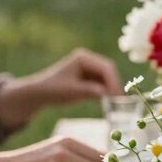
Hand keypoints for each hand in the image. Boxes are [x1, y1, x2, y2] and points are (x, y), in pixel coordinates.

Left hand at [0, 49, 120, 130]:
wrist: (41, 93)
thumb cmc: (54, 90)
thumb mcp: (73, 91)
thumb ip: (90, 91)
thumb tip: (108, 94)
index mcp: (83, 58)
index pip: (105, 67)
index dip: (114, 81)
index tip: (118, 96)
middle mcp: (88, 60)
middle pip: (108, 71)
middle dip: (115, 84)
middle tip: (121, 100)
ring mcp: (89, 68)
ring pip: (107, 78)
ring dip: (112, 89)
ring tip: (117, 103)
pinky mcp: (89, 77)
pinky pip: (103, 83)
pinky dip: (107, 92)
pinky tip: (110, 102)